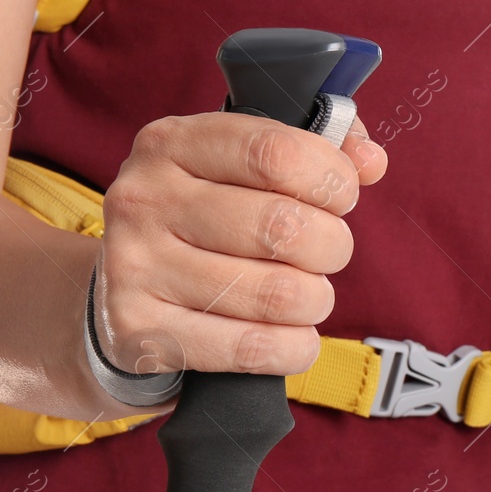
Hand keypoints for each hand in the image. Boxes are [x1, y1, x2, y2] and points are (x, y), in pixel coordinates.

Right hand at [95, 112, 386, 379]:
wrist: (119, 292)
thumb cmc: (203, 219)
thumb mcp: (243, 165)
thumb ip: (315, 147)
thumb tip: (370, 160)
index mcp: (171, 143)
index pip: (275, 153)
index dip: (330, 178)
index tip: (342, 196)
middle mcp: (144, 199)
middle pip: (281, 225)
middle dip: (331, 245)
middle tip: (327, 252)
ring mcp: (135, 267)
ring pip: (275, 293)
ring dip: (314, 300)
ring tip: (307, 295)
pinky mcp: (139, 332)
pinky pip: (251, 348)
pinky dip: (293, 348)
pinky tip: (292, 337)